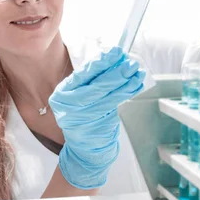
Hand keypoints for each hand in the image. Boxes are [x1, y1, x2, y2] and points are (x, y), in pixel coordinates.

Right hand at [49, 46, 144, 189]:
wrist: (84, 146)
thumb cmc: (83, 115)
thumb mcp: (79, 96)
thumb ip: (92, 80)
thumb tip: (114, 59)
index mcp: (62, 94)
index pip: (83, 75)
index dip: (100, 63)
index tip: (115, 53)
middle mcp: (69, 106)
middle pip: (96, 86)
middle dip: (116, 73)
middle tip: (130, 62)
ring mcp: (82, 118)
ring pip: (108, 97)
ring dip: (125, 83)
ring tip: (137, 72)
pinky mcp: (97, 126)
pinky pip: (115, 106)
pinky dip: (127, 94)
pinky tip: (135, 85)